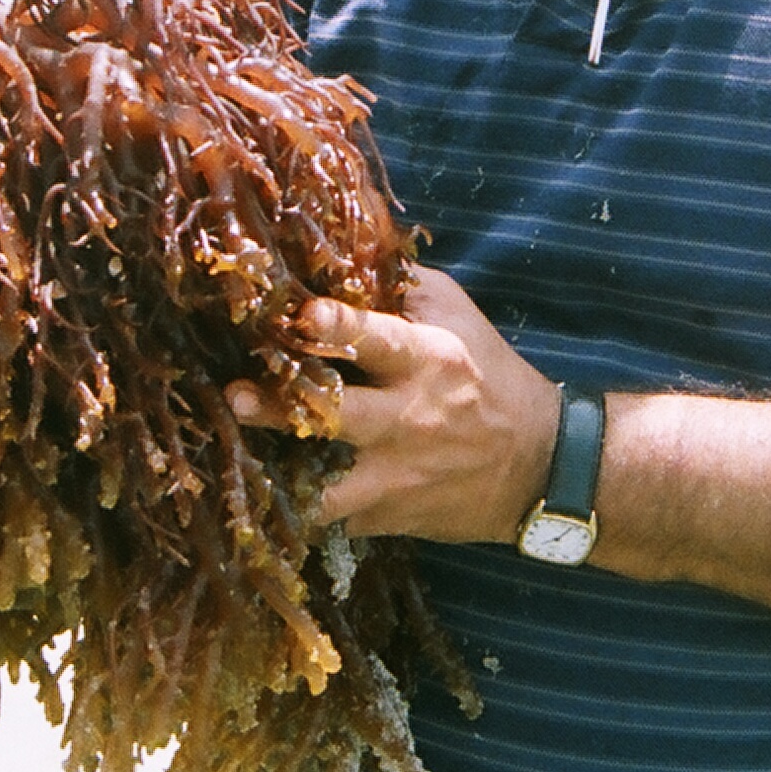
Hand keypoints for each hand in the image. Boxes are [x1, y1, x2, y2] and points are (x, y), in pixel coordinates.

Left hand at [229, 267, 561, 542]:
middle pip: (334, 416)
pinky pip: (331, 517)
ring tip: (239, 460)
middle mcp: (409, 419)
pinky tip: (271, 488)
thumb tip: (338, 254)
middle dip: (278, 409)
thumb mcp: (457, 316)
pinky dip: (302, 502)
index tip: (302, 314)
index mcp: (429, 360)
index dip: (338, 324)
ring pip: (323, 488)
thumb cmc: (487, 374)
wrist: (536, 464)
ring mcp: (395, 476)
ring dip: (277, 473)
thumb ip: (401, 287)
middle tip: (235, 396)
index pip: (379, 339)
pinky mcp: (386, 517)